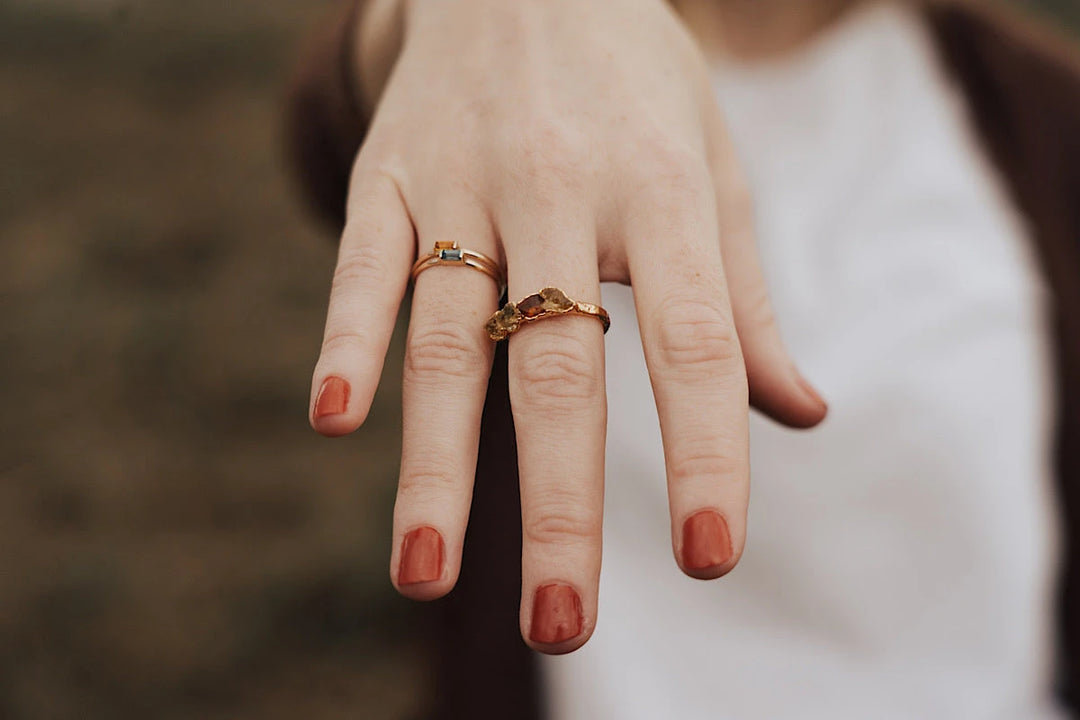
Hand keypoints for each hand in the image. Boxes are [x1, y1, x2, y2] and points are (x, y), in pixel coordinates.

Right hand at [309, 0, 826, 652]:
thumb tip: (801, 416)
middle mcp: (560, 190)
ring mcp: (463, 181)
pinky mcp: (389, 174)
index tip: (712, 558)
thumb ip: (746, 302)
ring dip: (431, 463)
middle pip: (560, 368)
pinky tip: (335, 419)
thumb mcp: (712, 172)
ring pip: (447, 337)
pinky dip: (347, 339)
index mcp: (661, 194)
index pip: (695, 344)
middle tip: (562, 622)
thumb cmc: (636, 91)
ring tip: (423, 574)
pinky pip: (364, 265)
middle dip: (559, 504)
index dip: (708, 453)